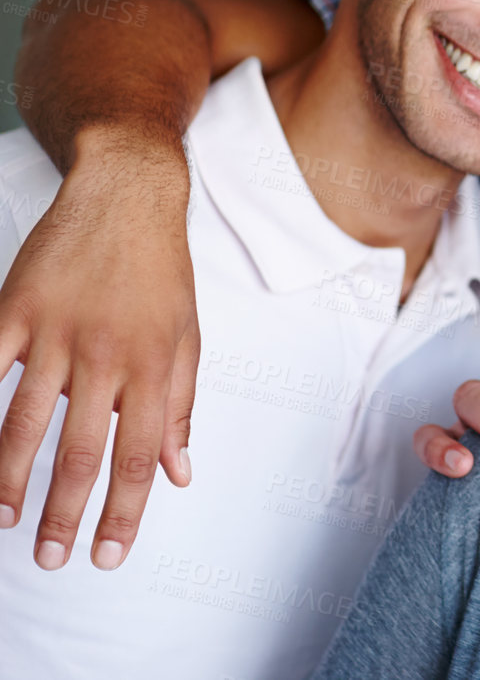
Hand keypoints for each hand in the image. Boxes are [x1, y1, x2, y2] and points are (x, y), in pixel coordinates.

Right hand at [0, 141, 197, 570]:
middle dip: (65, 512)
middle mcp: (106, 354)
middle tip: (51, 559)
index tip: (109, 554)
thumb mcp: (187, 338)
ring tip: (5, 522)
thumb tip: (181, 474)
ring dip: (11, 479)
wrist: (129, 195)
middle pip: (81, 449)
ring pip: (24, 420)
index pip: (141, 455)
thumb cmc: (161, 273)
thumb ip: (181, 408)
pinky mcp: (14, 308)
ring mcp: (56, 332)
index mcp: (153, 366)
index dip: (125, 510)